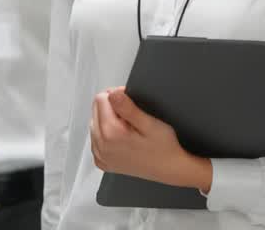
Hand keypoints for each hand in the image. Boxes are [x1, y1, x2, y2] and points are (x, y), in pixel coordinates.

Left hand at [89, 87, 211, 191]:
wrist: (169, 169)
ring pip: (95, 123)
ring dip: (108, 120)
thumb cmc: (163, 148)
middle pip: (96, 110)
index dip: (118, 96)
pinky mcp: (102, 161)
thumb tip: (113, 94)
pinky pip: (96, 138)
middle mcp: (101, 146)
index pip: (101, 99)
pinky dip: (106, 134)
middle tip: (132, 117)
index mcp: (111, 133)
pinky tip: (122, 138)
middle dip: (112, 108)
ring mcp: (100, 155)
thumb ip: (128, 107)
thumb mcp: (150, 123)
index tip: (131, 103)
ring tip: (128, 129)